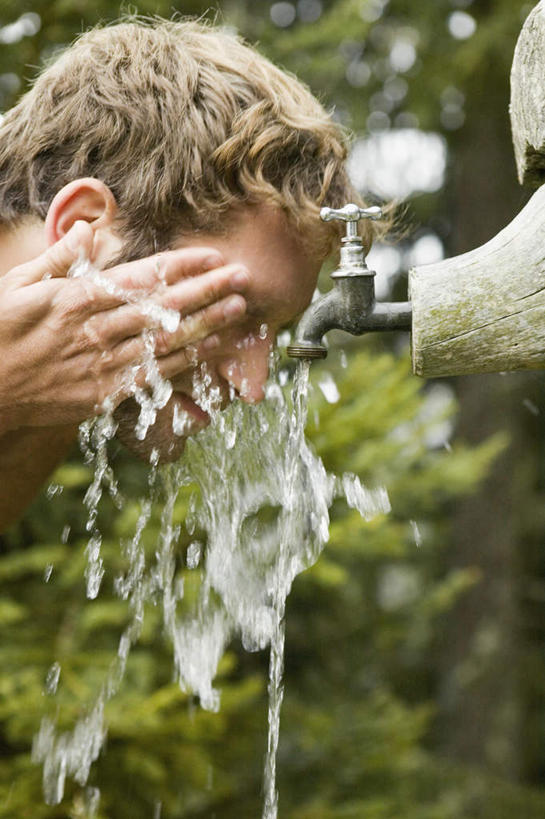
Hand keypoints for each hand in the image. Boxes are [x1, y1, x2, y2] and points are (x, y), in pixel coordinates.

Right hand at [0, 221, 247, 433]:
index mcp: (75, 298)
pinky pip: (154, 377)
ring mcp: (102, 365)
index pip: (141, 277)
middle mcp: (94, 330)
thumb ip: (60, 258)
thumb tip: (90, 228)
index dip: (183, 266)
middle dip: (207, 290)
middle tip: (243, 277)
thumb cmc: (0, 330)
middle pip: (163, 307)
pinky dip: (185, 363)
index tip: (214, 256)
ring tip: (239, 309)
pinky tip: (211, 350)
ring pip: (166, 342)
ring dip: (206, 325)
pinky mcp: (104, 395)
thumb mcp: (19, 284)